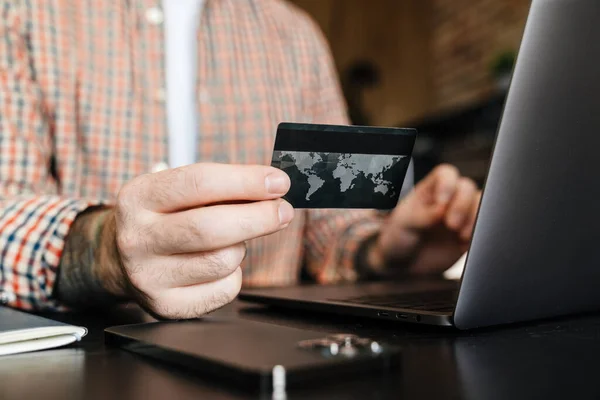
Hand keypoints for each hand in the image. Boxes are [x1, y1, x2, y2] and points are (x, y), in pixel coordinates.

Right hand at [99, 163, 293, 318]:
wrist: (118, 258)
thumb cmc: (161, 217)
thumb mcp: (173, 189)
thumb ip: (218, 186)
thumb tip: (271, 188)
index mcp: (138, 197)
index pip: (199, 183)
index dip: (246, 181)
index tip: (278, 182)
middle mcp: (137, 238)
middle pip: (212, 228)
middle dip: (259, 217)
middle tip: (282, 211)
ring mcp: (148, 276)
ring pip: (223, 260)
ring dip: (242, 246)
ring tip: (233, 239)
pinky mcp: (166, 306)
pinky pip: (225, 289)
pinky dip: (235, 274)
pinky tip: (220, 265)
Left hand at [370, 164, 480, 275]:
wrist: (404, 264)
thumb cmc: (398, 237)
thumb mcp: (404, 224)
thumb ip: (423, 215)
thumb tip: (442, 209)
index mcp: (430, 190)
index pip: (446, 174)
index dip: (447, 184)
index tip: (441, 203)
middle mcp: (448, 199)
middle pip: (466, 188)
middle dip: (462, 205)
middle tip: (451, 225)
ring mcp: (461, 216)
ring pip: (480, 204)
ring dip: (474, 218)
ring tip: (461, 235)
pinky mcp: (470, 233)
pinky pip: (484, 227)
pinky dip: (481, 232)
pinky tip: (466, 242)